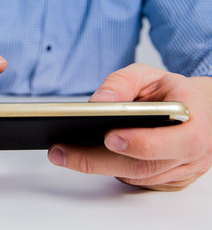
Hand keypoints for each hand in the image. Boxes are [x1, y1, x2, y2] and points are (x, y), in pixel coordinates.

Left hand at [48, 63, 211, 190]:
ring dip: (96, 167)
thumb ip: (123, 82)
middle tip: (61, 152)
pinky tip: (85, 157)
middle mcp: (192, 154)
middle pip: (143, 167)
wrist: (192, 109)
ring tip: (62, 153)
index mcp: (195, 124)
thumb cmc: (171, 91)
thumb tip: (98, 102)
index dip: (140, 143)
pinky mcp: (166, 181)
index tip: (108, 137)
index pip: (173, 142)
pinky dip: (109, 169)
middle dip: (97, 161)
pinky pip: (134, 181)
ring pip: (134, 177)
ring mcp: (180, 172)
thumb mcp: (149, 75)